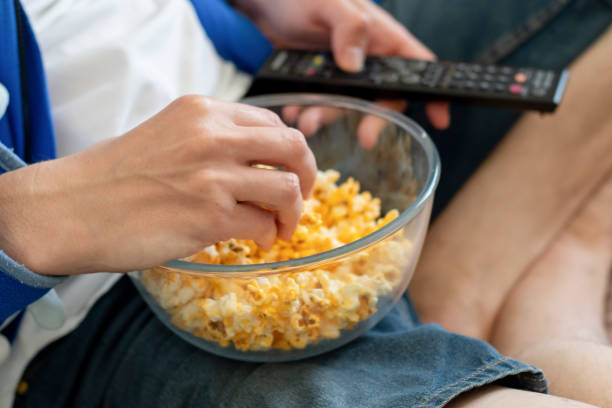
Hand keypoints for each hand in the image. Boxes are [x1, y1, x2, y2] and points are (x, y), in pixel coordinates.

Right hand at [0, 96, 316, 274]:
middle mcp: (214, 136)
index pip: (272, 123)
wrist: (71, 208)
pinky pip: (265, 225)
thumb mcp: (168, 135)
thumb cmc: (116, 177)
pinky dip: (268, 236)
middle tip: (302, 197)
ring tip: (280, 228)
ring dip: (293, 212)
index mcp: (203, 111)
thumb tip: (257, 162)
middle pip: (293, 148)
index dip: (289, 151)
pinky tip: (256, 241)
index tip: (289, 171)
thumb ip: (212, 140)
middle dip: (308, 175)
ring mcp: (214, 175)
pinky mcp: (211, 215)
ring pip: (288, 188)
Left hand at [234, 0, 449, 128]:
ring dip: (328, 116)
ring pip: (345, 105)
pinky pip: (320, 103)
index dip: (433, 93)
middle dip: (373, 119)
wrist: (267, 3)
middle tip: (364, 138)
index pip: (417, 67)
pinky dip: (308, 110)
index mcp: (382, 37)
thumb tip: (355, 65)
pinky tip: (293, 109)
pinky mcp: (320, 82)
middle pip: (383, 98)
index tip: (440, 119)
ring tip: (306, 120)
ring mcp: (344, 74)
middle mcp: (368, 60)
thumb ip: (347, 28)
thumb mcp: (328, 3)